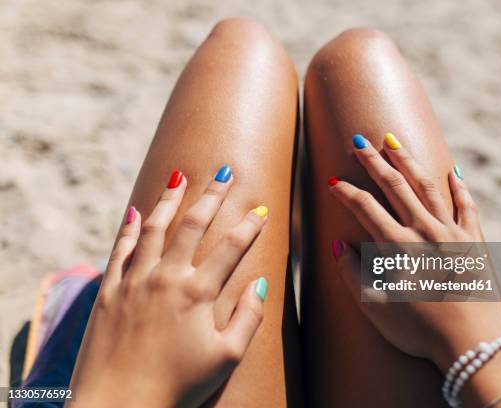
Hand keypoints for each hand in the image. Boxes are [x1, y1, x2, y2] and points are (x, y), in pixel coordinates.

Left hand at [69, 169, 269, 406]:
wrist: (117, 406)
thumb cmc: (177, 386)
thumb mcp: (225, 357)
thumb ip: (248, 318)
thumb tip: (261, 284)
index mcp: (198, 292)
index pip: (232, 247)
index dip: (251, 225)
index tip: (262, 209)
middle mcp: (166, 277)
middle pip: (193, 225)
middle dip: (212, 196)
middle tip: (224, 173)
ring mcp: (134, 281)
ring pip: (154, 228)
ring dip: (169, 200)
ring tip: (178, 176)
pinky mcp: (109, 291)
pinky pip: (120, 250)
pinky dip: (129, 228)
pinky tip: (136, 211)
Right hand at [328, 133, 500, 368]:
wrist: (474, 344)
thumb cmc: (421, 332)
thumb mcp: (378, 310)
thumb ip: (353, 276)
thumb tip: (339, 246)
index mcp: (397, 247)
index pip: (364, 208)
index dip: (345, 192)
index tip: (333, 182)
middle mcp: (424, 231)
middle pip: (394, 186)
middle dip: (373, 161)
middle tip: (359, 141)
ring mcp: (452, 233)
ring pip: (427, 186)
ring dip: (408, 161)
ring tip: (394, 141)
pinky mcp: (475, 241)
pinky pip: (467, 206)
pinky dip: (459, 188)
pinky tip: (453, 172)